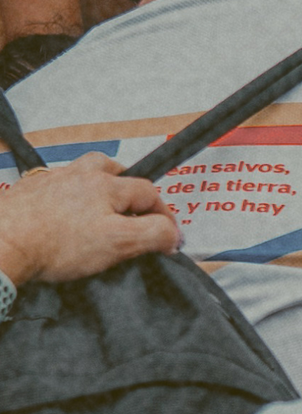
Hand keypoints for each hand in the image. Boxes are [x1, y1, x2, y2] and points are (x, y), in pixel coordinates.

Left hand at [0, 159, 179, 289]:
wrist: (3, 243)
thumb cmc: (56, 244)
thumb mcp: (119, 243)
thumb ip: (153, 234)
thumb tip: (172, 232)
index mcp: (105, 184)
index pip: (148, 192)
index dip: (164, 214)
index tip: (168, 236)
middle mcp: (77, 175)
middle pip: (111, 169)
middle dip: (127, 185)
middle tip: (133, 207)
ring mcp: (50, 182)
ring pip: (80, 175)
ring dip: (94, 186)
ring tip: (98, 207)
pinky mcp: (27, 194)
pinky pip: (53, 188)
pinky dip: (64, 197)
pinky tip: (62, 216)